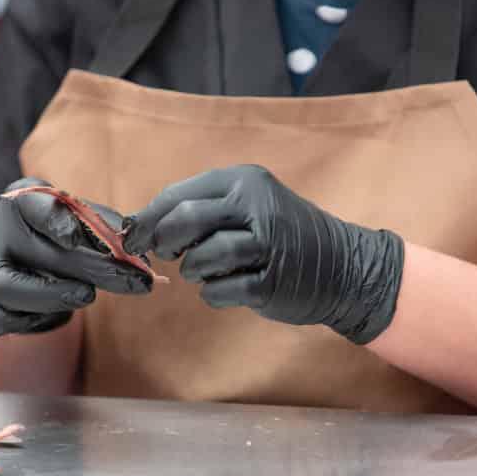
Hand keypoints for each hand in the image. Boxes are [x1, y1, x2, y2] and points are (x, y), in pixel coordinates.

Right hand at [0, 178, 152, 335]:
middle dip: (90, 269)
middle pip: (35, 253)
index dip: (55, 221)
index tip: (75, 237)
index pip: (35, 205)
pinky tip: (56, 316)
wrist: (25, 250)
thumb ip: (106, 229)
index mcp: (25, 200)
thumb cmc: (65, 232)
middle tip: (130, 280)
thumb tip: (136, 247)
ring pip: (6, 288)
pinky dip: (20, 323)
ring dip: (55, 297)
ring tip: (88, 296)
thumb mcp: (84, 220)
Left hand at [123, 165, 403, 343]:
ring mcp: (266, 245)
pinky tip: (228, 288)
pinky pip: (219, 291)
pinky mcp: (270, 282)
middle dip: (166, 241)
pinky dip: (214, 294)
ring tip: (208, 271)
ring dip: (194, 271)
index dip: (148, 219)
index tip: (132, 238)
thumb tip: (144, 226)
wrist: (345, 267)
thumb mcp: (252, 206)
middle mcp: (256, 206)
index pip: (178, 194)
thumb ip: (205, 210)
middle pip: (185, 220)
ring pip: (201, 258)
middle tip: (168, 254)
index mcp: (245, 181)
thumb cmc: (286, 237)